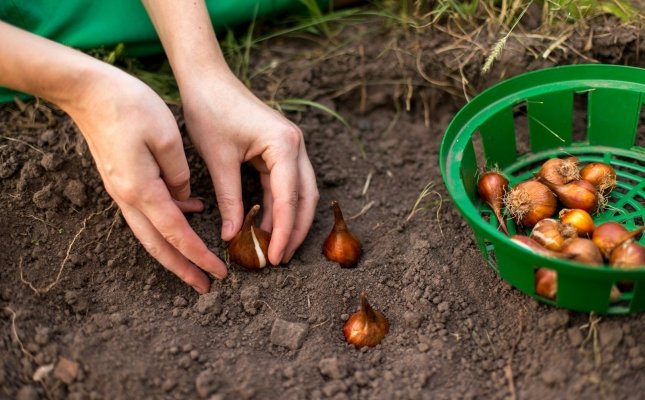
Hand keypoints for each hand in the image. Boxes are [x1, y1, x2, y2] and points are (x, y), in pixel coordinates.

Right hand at [66, 65, 227, 292]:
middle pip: (158, 245)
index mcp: (142, 189)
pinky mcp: (122, 181)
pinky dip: (168, 221)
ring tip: (198, 263)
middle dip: (183, 269)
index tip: (219, 273)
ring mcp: (122, 190)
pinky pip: (147, 211)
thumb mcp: (167, 137)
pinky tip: (190, 211)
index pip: (176, 234)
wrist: (88, 91)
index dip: (198, 256)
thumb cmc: (130, 106)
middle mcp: (128, 197)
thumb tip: (186, 198)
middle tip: (206, 287)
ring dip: (174, 251)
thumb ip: (180, 174)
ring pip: (150, 233)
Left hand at [180, 72, 318, 264]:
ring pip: (300, 192)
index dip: (284, 231)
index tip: (276, 257)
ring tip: (275, 247)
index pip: (289, 198)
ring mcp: (290, 147)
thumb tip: (233, 236)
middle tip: (281, 258)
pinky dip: (278, 206)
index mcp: (284, 145)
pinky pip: (285, 184)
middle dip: (296, 230)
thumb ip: (230, 199)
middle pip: (306, 197)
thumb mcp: (218, 160)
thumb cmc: (210, 111)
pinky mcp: (280, 149)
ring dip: (289, 220)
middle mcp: (295, 145)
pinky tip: (267, 225)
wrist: (206, 79)